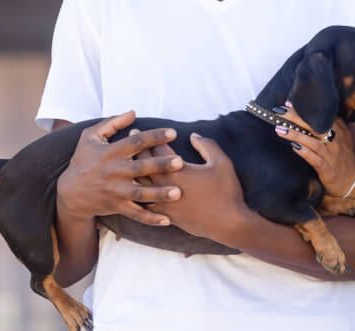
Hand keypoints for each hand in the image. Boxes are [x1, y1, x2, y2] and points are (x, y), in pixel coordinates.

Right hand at [57, 111, 183, 225]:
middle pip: (141, 168)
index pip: (136, 142)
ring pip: (141, 193)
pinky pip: (136, 214)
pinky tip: (167, 220)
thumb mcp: (90, 137)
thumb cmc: (83, 160)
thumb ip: (112, 123)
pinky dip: (150, 218)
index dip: (154, 137)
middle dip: (161, 165)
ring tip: (177, 192)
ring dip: (160, 194)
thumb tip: (133, 112)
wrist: (69, 192)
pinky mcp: (117, 207)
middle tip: (180, 162)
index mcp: (111, 153)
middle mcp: (115, 172)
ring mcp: (116, 191)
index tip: (173, 132)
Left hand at [134, 133, 250, 241]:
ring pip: (141, 186)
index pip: (158, 151)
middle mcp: (167, 187)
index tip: (137, 130)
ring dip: (133, 173)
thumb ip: (207, 146)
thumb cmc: (226, 191)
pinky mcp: (166, 216)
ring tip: (126, 164)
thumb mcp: (221, 162)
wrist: (227, 224)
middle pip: (144, 166)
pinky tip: (133, 191)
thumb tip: (193, 135)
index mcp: (178, 172)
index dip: (148, 139)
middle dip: (135, 152)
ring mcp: (164, 203)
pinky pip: (144, 204)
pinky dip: (137, 195)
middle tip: (126, 143)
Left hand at [275, 108, 354, 197]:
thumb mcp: (343, 135)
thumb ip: (333, 123)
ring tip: (280, 129)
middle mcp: (335, 141)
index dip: (304, 110)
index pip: (320, 116)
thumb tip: (315, 110)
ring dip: (296, 135)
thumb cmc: (343, 155)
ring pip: (313, 143)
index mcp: (338, 130)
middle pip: (315, 127)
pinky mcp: (327, 169)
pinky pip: (315, 160)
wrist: (354, 178)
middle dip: (296, 119)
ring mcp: (331, 155)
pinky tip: (294, 147)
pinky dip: (305, 152)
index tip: (288, 104)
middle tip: (280, 112)